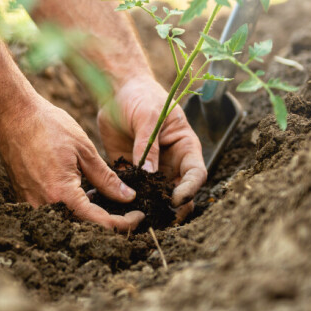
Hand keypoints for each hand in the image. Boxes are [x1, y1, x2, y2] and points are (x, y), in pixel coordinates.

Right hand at [0, 95, 143, 230]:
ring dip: (90, 215)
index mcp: (62, 194)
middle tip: (127, 210)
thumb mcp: (84, 150)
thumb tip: (128, 197)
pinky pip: (54, 212)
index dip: (125, 223)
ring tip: (105, 197)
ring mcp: (31, 203)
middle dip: (109, 222)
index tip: (140, 215)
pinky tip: (83, 191)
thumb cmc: (47, 126)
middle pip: (84, 227)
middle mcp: (44, 206)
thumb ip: (107, 178)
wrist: (11, 115)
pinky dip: (72, 207)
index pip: (100, 223)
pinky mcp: (25, 197)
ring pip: (68, 221)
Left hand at [97, 77, 207, 218]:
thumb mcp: (148, 117)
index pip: (196, 174)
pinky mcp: (132, 172)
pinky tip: (115, 208)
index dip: (190, 189)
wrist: (117, 91)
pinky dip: (126, 200)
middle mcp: (172, 163)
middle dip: (173, 208)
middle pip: (179, 192)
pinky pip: (132, 190)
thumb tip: (150, 174)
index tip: (176, 199)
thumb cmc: (141, 97)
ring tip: (138, 218)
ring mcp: (152, 170)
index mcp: (185, 147)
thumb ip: (148, 145)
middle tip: (160, 219)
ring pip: (157, 197)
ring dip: (150, 208)